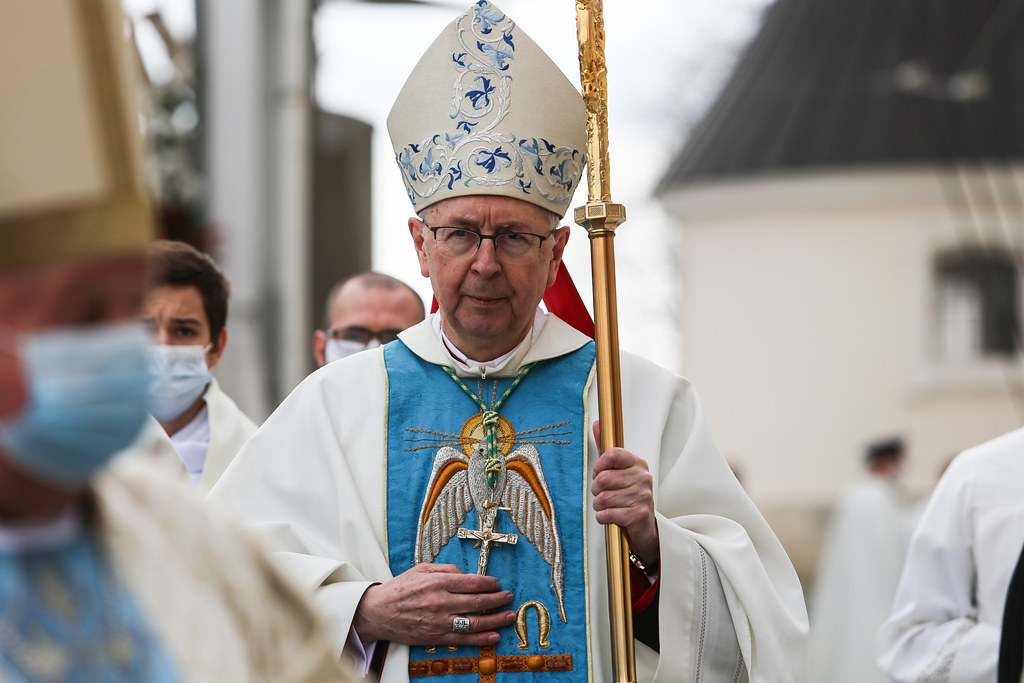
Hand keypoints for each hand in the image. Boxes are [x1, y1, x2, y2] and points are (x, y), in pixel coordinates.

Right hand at [352, 563, 515, 645]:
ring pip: (475, 622)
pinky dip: (481, 639)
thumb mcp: (422, 569)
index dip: (490, 583)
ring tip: (509, 616)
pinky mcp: (436, 637)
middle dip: (498, 600)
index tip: (498, 583)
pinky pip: (463, 639)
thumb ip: (446, 569)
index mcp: (438, 582)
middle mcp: (441, 602)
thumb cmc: (400, 588)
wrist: (378, 612)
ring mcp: (440, 621)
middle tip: (509, 597)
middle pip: (478, 602)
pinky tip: (494, 635)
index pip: (472, 582)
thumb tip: (466, 574)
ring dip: (496, 620)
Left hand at [591, 420, 659, 565]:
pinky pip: (607, 514)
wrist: (644, 527)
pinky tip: (611, 517)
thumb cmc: (627, 497)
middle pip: (603, 479)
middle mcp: (643, 477)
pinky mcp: (639, 515)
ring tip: (609, 507)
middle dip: (597, 491)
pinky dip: (603, 518)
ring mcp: (643, 496)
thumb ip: (606, 450)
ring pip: (603, 498)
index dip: (599, 466)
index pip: (612, 454)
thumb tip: (596, 423)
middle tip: (604, 495)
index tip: (599, 474)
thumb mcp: (618, 472)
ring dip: (599, 506)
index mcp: (638, 464)